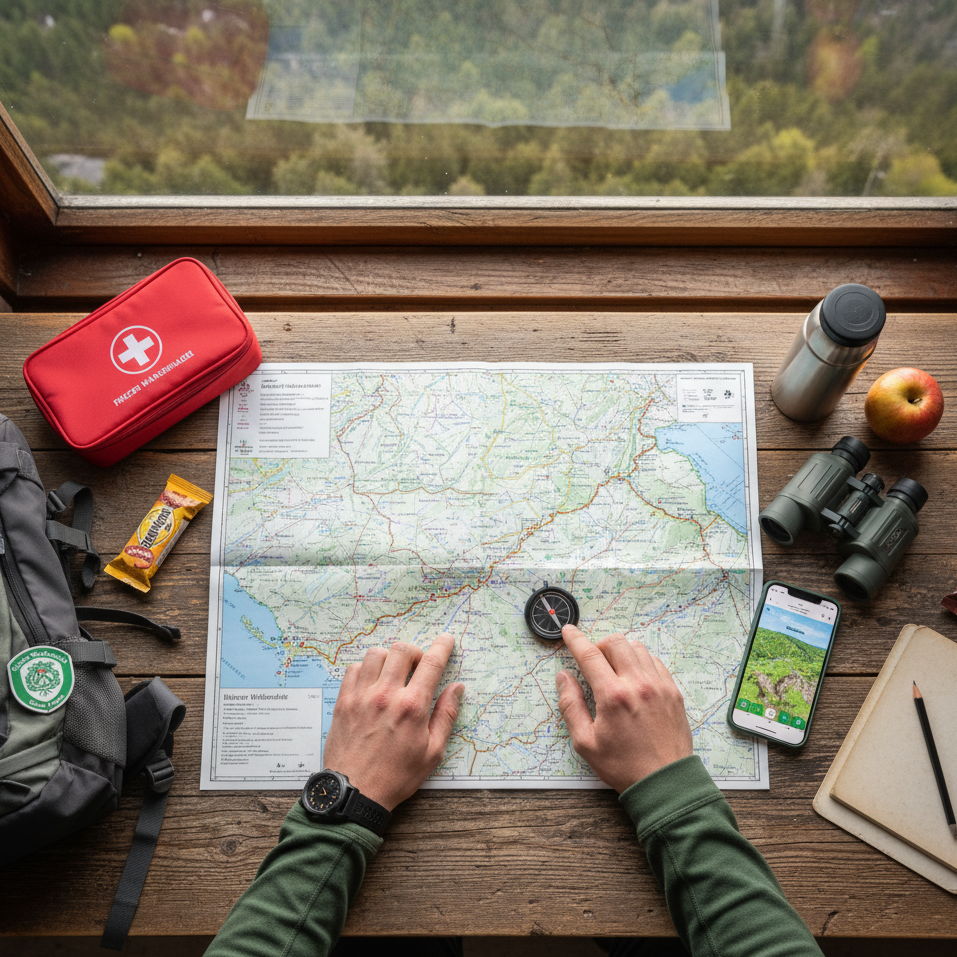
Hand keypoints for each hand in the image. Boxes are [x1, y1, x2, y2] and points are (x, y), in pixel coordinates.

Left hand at [322, 632, 464, 810]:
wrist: (356, 793)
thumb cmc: (396, 776)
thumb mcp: (433, 752)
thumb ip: (446, 715)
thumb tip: (457, 688)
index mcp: (412, 707)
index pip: (431, 663)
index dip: (442, 646)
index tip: (447, 640)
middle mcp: (386, 695)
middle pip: (402, 650)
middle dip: (415, 652)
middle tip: (418, 666)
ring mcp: (361, 696)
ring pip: (376, 654)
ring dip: (389, 658)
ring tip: (394, 674)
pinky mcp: (343, 701)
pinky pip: (353, 668)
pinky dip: (365, 669)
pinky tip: (372, 683)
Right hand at [556, 623, 692, 792]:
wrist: (665, 782)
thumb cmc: (623, 765)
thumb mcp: (585, 742)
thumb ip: (570, 706)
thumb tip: (564, 678)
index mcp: (613, 696)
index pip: (590, 655)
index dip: (575, 639)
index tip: (568, 631)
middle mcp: (638, 684)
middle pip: (616, 642)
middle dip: (599, 644)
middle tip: (593, 661)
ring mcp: (660, 686)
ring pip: (638, 647)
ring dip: (621, 651)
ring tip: (614, 670)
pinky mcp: (673, 692)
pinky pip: (655, 661)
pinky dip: (641, 661)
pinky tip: (635, 677)